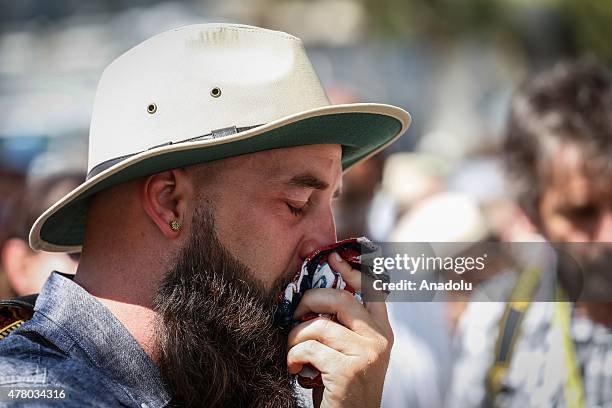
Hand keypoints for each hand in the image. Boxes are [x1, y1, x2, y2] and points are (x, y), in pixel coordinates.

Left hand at [287, 252, 393, 407]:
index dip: (353, 270)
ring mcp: (366, 355)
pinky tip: (294, 369)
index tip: (333, 257)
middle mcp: (379, 340)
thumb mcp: (352, 356)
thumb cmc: (343, 389)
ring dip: (294, 338)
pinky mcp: (348, 371)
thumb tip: (313, 300)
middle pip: (341, 299)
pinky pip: (309, 348)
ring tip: (291, 352)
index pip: (373, 290)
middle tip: (294, 313)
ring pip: (318, 325)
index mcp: (382, 333)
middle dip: (310, 299)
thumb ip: (344, 329)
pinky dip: (293, 356)